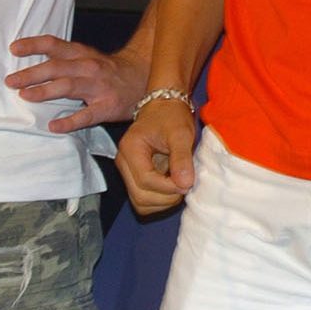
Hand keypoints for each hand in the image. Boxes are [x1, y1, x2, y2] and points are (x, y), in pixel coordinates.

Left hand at [5, 35, 148, 132]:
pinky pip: (86, 115)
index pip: (54, 45)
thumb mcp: (87, 58)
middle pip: (57, 67)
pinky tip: (54, 126)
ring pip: (69, 86)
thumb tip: (30, 67)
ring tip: (25, 95)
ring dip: (45, 91)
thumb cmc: (108, 71)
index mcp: (82, 54)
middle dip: (32, 73)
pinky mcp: (107, 107)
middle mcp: (89, 67)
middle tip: (10, 80)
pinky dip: (69, 121)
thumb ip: (64, 61)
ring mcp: (98, 87)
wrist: (144, 77)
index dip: (33, 45)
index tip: (14, 48)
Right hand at [118, 99, 197, 215]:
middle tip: (185, 185)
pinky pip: (144, 199)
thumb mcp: (181, 133)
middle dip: (166, 197)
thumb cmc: (172, 116)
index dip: (168, 187)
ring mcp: (127, 172)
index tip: (187, 182)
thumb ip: (181, 158)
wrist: (165, 107)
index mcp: (130, 149)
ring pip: (141, 202)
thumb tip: (185, 185)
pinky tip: (172, 185)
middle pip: (140, 196)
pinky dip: (160, 200)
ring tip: (179, 184)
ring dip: (163, 201)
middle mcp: (123, 162)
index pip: (145, 181)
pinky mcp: (134, 177)